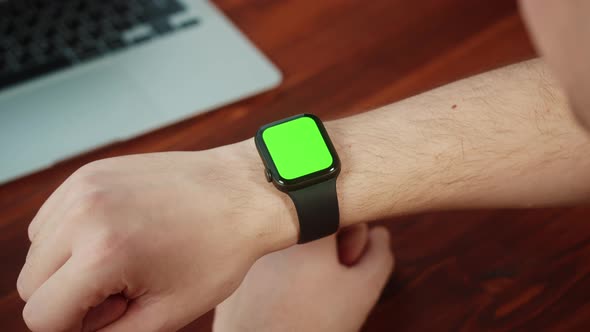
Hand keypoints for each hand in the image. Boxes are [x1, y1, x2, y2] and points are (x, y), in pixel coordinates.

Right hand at [17, 142, 298, 331]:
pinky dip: (70, 235)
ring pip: (38, 249)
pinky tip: (114, 235)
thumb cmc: (219, 252)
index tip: (109, 316)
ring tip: (122, 261)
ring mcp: (84, 185)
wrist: (245, 191)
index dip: (72, 328)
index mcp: (103, 253)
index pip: (41, 315)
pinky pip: (53, 217)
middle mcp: (84, 213)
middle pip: (30, 282)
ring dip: (66, 266)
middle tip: (122, 291)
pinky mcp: (90, 171)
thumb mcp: (168, 313)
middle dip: (68, 299)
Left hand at [213, 225, 394, 331]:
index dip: (353, 236)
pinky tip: (282, 299)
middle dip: (329, 246)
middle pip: (313, 222)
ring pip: (288, 242)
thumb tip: (378, 233)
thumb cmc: (310, 323)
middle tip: (329, 279)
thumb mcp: (362, 290)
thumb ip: (379, 254)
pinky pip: (265, 259)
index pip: (340, 208)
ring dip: (303, 258)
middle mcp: (272, 228)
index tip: (347, 261)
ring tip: (306, 291)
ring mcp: (248, 248)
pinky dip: (277, 272)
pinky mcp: (234, 269)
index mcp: (304, 224)